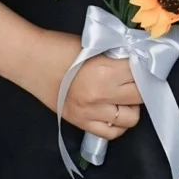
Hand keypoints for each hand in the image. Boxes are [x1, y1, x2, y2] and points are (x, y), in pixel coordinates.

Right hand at [0, 5, 143, 139]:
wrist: (30, 61)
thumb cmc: (61, 48)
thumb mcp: (95, 46)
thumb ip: (117, 55)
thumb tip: (140, 60)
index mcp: (105, 71)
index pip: (141, 73)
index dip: (147, 66)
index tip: (148, 63)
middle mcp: (101, 95)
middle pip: (140, 96)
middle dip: (143, 86)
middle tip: (138, 78)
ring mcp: (91, 113)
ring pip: (131, 118)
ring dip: (132, 106)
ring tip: (125, 95)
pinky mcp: (81, 123)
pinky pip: (112, 133)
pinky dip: (118, 124)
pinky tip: (115, 111)